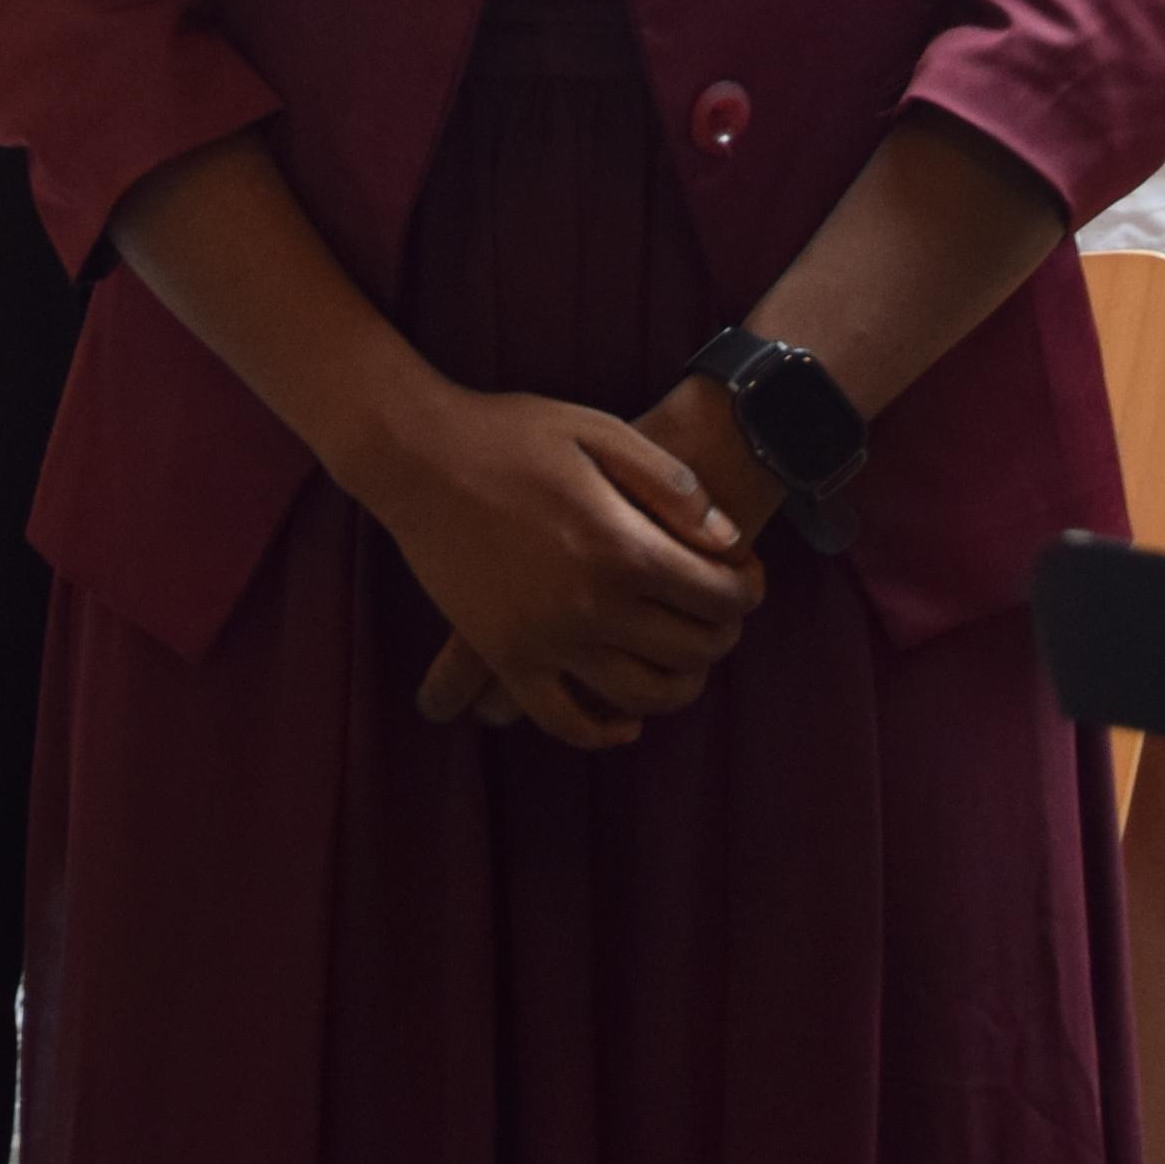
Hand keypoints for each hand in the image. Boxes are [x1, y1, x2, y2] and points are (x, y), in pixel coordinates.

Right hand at [350, 383, 759, 752]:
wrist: (417, 455)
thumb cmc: (510, 432)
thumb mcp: (599, 431)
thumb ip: (670, 484)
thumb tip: (727, 538)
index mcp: (621, 546)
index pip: (718, 595)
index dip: (747, 590)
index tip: (747, 579)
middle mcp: (590, 605)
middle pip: (690, 649)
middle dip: (722, 634)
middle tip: (721, 614)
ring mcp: (545, 639)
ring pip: (640, 696)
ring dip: (679, 686)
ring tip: (684, 660)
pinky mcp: (505, 656)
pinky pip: (562, 720)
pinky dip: (601, 732)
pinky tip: (623, 720)